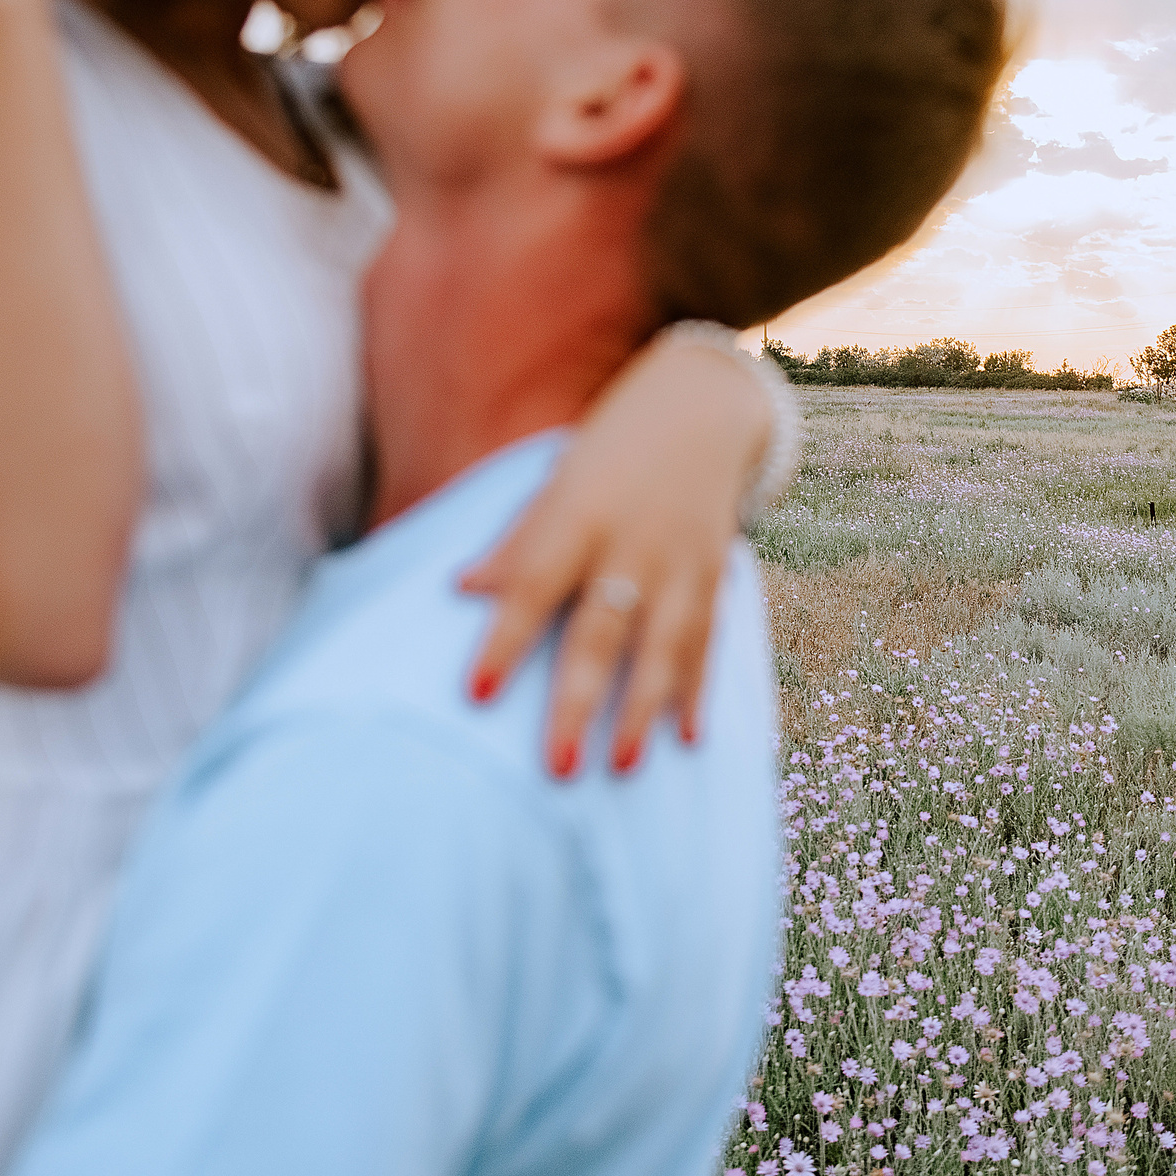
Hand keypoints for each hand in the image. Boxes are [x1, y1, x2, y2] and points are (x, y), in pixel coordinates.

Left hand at [461, 335, 770, 777]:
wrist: (701, 406)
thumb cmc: (608, 451)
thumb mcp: (556, 482)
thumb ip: (517, 540)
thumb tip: (460, 589)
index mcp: (579, 513)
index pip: (534, 584)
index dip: (504, 640)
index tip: (475, 695)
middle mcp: (632, 542)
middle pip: (601, 631)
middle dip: (579, 701)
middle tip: (557, 769)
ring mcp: (680, 562)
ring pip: (662, 647)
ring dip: (642, 710)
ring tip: (622, 769)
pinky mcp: (715, 575)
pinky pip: (706, 641)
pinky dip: (696, 689)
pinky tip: (688, 737)